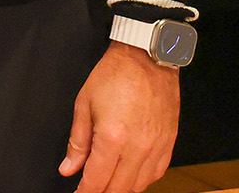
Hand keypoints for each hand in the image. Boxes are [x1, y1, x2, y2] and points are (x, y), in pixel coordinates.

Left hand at [59, 42, 180, 192]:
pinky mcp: (169, 143)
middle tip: (90, 189)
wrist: (146, 58)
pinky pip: (156, 173)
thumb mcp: (84, 105)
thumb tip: (68, 167)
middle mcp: (138, 147)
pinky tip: (130, 175)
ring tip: (107, 184)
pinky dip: (141, 180)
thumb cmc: (115, 75)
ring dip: (121, 188)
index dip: (84, 192)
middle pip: (118, 188)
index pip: (96, 180)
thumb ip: (77, 142)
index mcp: (113, 138)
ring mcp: (157, 147)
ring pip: (138, 185)